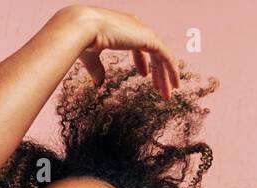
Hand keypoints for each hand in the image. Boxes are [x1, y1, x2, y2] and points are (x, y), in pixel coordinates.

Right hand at [61, 5, 179, 94]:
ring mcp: (143, 31)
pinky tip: (174, 85)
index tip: (144, 74)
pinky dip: (172, 70)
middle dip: (157, 70)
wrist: (83, 27)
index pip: (138, 43)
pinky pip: (166, 57)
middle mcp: (134, 25)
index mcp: (121, 26)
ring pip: (161, 55)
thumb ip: (97, 68)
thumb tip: (98, 84)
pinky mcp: (149, 38)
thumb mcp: (91, 56)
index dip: (142, 60)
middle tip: (159, 89)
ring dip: (166, 75)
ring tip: (167, 94)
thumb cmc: (83, 39)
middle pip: (152, 50)